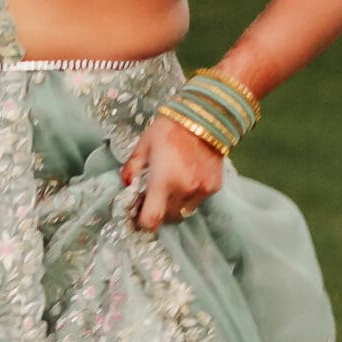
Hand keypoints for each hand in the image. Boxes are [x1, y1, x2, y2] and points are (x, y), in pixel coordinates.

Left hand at [121, 117, 226, 231]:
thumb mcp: (143, 146)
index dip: (142, 223)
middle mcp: (184, 190)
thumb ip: (131, 169)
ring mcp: (202, 190)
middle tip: (153, 195)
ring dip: (174, 204)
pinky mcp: (214, 187)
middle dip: (158, 211)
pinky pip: (197, 200)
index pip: (152, 219)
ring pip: (183, 211)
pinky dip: (190, 195)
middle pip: (167, 218)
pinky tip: (188, 176)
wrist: (205, 117)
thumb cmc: (168, 130)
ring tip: (171, 183)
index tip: (138, 215)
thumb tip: (126, 185)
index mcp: (163, 181)